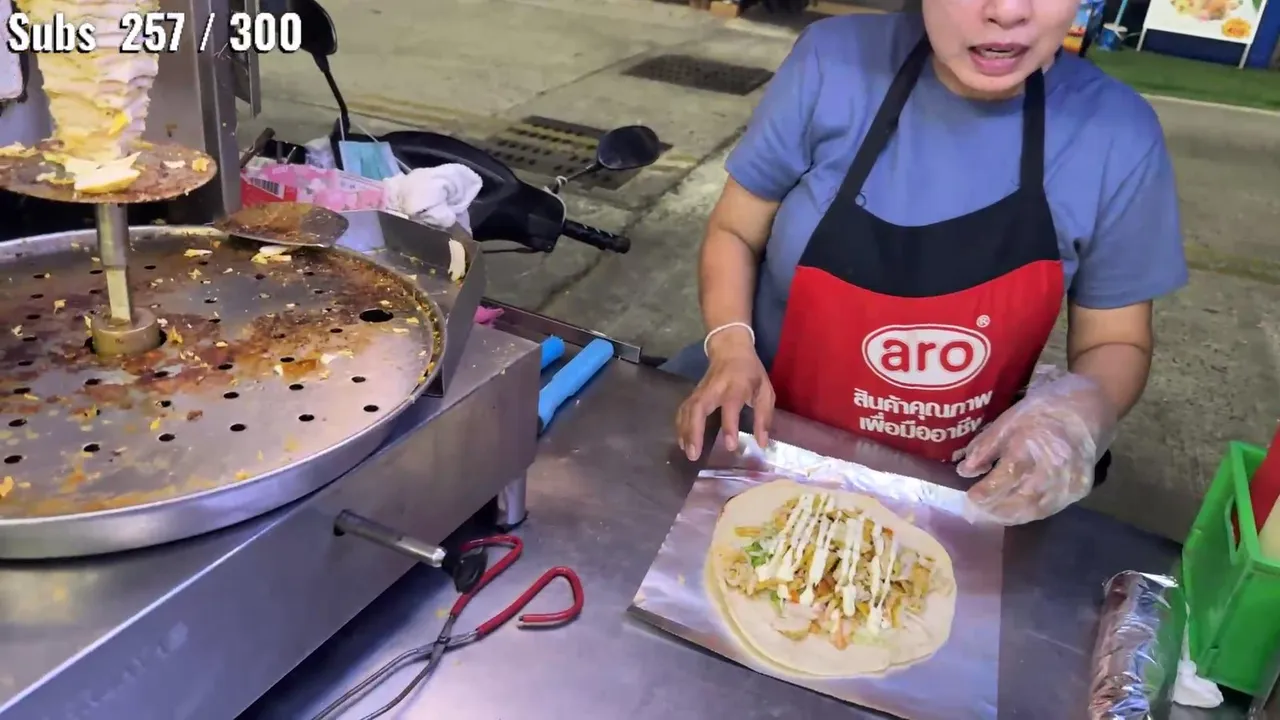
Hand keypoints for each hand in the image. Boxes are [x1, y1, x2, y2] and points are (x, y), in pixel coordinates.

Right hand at [675, 329, 774, 460]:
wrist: (730, 350)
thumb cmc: (750, 373)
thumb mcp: (765, 391)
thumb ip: (764, 417)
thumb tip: (762, 443)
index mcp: (735, 386)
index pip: (730, 406)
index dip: (730, 426)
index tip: (730, 446)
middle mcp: (714, 388)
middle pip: (699, 408)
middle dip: (694, 431)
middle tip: (694, 454)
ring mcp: (701, 390)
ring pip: (688, 410)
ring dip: (685, 431)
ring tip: (687, 452)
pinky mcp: (694, 393)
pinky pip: (683, 409)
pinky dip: (680, 425)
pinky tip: (682, 441)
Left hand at [956, 365, 1118, 524]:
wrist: (1092, 406)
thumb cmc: (1045, 409)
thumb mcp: (1010, 419)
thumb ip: (987, 446)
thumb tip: (965, 471)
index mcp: (1032, 445)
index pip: (1006, 476)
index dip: (986, 491)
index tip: (969, 497)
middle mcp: (1054, 466)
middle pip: (1021, 498)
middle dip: (995, 509)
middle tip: (976, 512)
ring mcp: (1070, 480)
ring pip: (1037, 509)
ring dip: (1012, 516)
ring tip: (992, 515)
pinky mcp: (1081, 488)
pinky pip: (1053, 508)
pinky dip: (1032, 513)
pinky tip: (1017, 512)